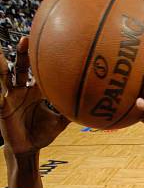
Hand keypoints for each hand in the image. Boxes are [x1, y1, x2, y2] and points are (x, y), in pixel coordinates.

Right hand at [0, 37, 68, 153]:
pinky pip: (0, 98)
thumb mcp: (59, 124)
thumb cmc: (42, 134)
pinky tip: (1, 95)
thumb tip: (90, 108)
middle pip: (20, 66)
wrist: (28, 148)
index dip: (38, 56)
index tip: (44, 42)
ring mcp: (10, 96)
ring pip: (4, 76)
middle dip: (22, 53)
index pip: (36, 69)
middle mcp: (21, 89)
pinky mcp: (3, 107)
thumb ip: (70, 114)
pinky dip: (0, 95)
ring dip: (1, 65)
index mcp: (35, 90)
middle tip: (26, 39)